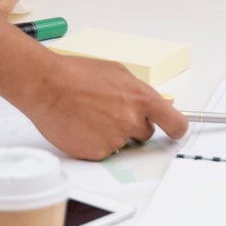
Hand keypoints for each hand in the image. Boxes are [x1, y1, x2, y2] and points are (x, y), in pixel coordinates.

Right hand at [23, 54, 188, 159]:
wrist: (48, 85)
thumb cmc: (77, 74)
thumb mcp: (117, 72)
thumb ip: (139, 91)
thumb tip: (155, 103)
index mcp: (141, 98)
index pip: (176, 123)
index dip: (177, 129)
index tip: (175, 131)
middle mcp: (131, 121)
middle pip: (146, 135)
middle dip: (133, 126)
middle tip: (111, 112)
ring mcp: (115, 139)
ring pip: (123, 143)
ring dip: (112, 134)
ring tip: (91, 115)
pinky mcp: (97, 153)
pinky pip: (104, 152)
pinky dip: (95, 143)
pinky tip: (82, 126)